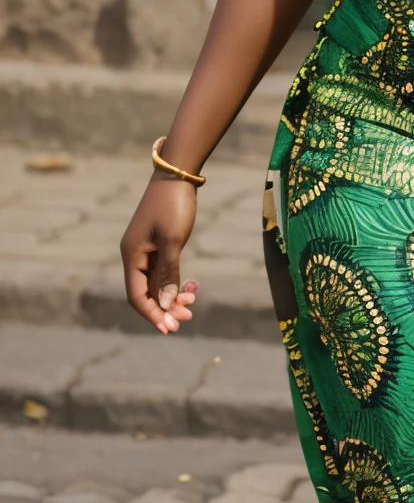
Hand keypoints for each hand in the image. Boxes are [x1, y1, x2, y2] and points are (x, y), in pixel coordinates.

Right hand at [120, 174, 200, 333]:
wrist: (178, 174)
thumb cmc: (173, 205)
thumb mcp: (172, 240)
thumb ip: (169, 273)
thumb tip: (167, 304)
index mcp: (132, 255)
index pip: (136, 295)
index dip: (152, 314)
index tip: (169, 328)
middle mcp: (135, 255)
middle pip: (147, 292)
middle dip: (165, 307)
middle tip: (188, 316)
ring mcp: (147, 250)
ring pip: (157, 283)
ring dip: (173, 296)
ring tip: (192, 302)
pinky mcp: (158, 244)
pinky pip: (164, 271)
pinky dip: (176, 281)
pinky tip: (192, 285)